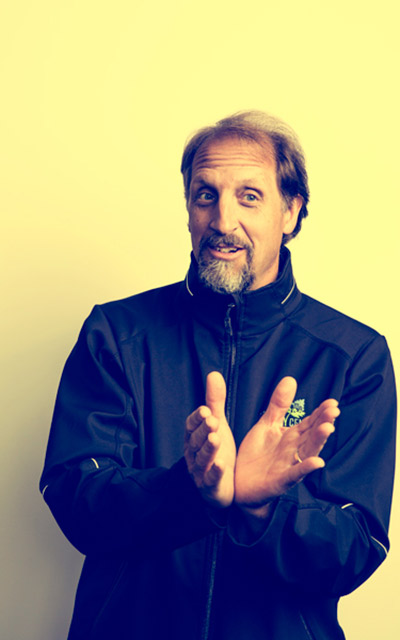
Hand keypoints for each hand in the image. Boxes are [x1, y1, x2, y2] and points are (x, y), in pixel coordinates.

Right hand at [184, 372, 235, 507]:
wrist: (221, 486)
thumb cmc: (217, 451)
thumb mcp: (217, 424)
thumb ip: (215, 401)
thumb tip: (213, 373)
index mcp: (193, 438)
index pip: (191, 427)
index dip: (197, 419)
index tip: (205, 410)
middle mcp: (193, 455)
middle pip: (195, 442)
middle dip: (202, 431)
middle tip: (213, 420)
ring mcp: (200, 472)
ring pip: (202, 460)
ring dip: (208, 449)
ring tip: (216, 438)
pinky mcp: (210, 487)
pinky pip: (211, 480)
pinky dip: (215, 473)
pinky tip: (222, 465)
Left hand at [234, 377, 338, 513]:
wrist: (240, 485)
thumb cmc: (256, 455)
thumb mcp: (267, 424)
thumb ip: (279, 405)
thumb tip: (291, 379)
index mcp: (292, 436)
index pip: (310, 422)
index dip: (321, 412)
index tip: (332, 401)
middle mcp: (294, 450)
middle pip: (312, 435)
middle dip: (323, 423)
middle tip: (334, 411)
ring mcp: (289, 465)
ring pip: (308, 452)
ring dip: (318, 441)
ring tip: (328, 429)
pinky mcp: (281, 481)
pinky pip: (295, 474)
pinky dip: (305, 468)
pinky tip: (317, 463)